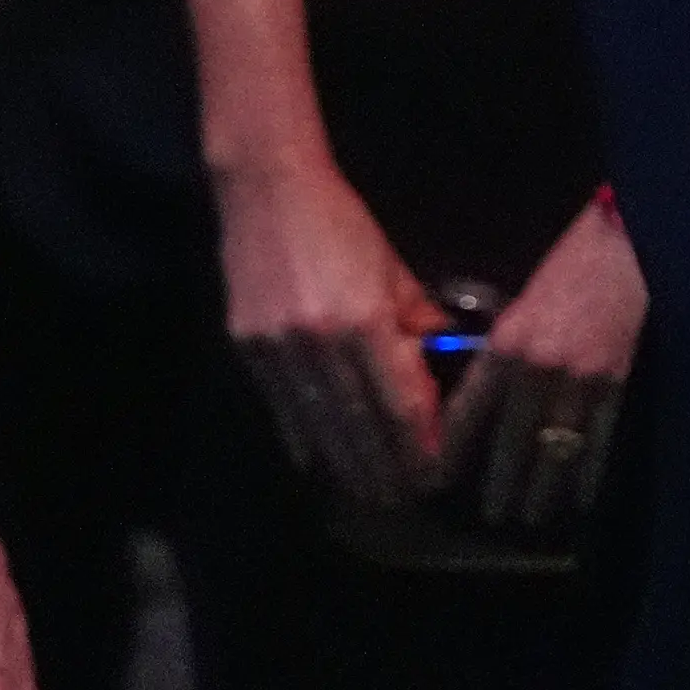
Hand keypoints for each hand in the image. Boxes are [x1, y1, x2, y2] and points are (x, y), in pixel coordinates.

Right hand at [216, 160, 445, 506]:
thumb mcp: (391, 268)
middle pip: (358, 422)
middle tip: (403, 498)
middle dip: (383, 464)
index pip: (399, 400)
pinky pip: (280, 406)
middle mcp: (321, 341)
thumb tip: (443, 357)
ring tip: (365, 492)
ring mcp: (279, 348)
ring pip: (318, 422)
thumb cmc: (342, 224)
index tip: (433, 468)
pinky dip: (302, 437)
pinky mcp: (247, 347)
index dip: (418, 440)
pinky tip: (317, 461)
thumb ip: (417, 318)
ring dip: (343, 462)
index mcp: (366, 319)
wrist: (268, 192)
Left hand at [440, 194, 645, 531]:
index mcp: (507, 342)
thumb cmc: (572, 265)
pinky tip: (579, 496)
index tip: (440, 481)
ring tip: (530, 516)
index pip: (469, 412)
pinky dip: (587, 473)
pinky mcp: (616, 381)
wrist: (626, 244)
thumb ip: (503, 351)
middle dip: (499, 483)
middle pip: (511, 441)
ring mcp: (579, 378)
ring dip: (540, 488)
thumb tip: (485, 398)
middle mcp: (537, 367)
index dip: (453, 451)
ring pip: (553, 448)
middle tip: (492, 516)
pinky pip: (598, 439)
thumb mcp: (523, 305)